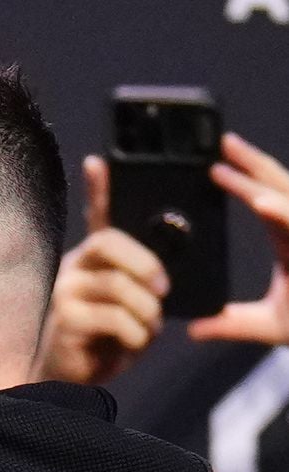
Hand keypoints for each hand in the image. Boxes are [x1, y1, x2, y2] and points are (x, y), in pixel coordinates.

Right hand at [42, 158, 168, 385]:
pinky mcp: (65, 320)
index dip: (98, 189)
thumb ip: (136, 285)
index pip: (95, 218)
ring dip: (147, 313)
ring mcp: (65, 293)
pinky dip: (135, 334)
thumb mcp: (123, 307)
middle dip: (145, 263)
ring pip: (121, 286)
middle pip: (109, 243)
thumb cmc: (100, 341)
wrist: (68, 381)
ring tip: (146, 330)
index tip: (98, 161)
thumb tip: (161, 279)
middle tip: (163, 288)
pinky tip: (131, 344)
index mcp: (89, 262)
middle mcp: (71, 269)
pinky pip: (115, 318)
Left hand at [193, 131, 288, 344]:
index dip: (240, 180)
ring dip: (260, 181)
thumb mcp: (267, 323)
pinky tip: (260, 204)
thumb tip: (193, 330)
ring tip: (227, 167)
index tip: (211, 166)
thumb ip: (230, 323)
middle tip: (220, 141)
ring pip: (287, 198)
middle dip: (250, 162)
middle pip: (276, 186)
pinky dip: (281, 212)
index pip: (263, 199)